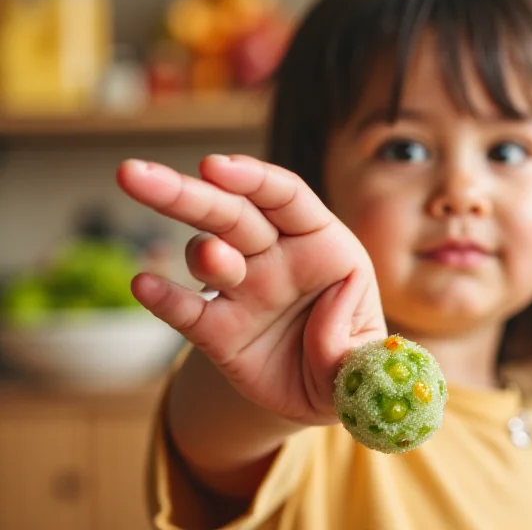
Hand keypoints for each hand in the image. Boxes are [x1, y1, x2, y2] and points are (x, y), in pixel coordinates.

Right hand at [117, 154, 386, 425]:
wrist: (318, 394)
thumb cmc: (349, 359)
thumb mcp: (366, 357)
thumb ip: (350, 340)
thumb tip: (327, 311)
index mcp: (322, 244)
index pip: (285, 196)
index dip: (252, 178)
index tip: (213, 166)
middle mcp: (276, 256)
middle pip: (231, 213)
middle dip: (186, 193)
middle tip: (135, 175)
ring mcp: (242, 290)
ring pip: (206, 251)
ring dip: (200, 250)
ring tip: (210, 259)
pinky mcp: (216, 330)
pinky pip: (187, 310)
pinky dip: (164, 298)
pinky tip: (144, 285)